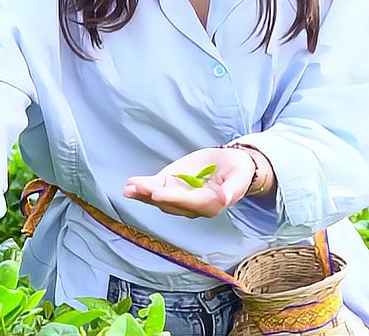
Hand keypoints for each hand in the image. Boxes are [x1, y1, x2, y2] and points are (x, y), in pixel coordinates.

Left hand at [123, 147, 255, 218]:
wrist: (230, 165)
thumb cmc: (237, 171)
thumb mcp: (239, 177)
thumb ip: (232, 189)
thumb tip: (224, 199)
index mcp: (209, 204)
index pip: (188, 202)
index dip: (172, 198)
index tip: (157, 193)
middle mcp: (191, 205)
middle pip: (169, 202)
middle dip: (152, 196)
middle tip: (137, 189)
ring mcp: (179, 196)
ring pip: (158, 198)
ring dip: (143, 194)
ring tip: (129, 188)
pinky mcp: (171, 185)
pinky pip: (155, 188)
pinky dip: (142, 188)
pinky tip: (130, 185)